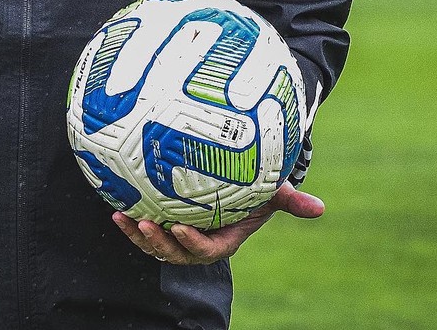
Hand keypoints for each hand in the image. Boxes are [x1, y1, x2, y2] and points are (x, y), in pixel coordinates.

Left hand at [112, 181, 323, 265]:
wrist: (230, 183)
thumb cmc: (252, 188)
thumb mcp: (272, 194)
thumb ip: (291, 202)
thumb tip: (321, 208)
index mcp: (224, 239)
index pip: (208, 249)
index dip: (194, 243)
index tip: (181, 228)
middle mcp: (198, 241)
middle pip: (177, 253)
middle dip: (161, 243)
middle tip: (147, 224)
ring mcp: (179, 233)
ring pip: (157, 245)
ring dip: (139, 235)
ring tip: (125, 218)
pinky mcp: (163, 222)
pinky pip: (146, 229)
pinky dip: (130, 222)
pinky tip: (115, 208)